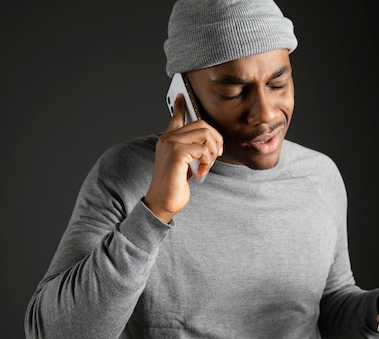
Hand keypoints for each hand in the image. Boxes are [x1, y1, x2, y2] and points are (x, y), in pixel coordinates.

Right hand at [144, 94, 222, 222]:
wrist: (162, 202)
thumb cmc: (174, 186)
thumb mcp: (184, 165)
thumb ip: (191, 151)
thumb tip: (207, 144)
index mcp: (167, 140)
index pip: (176, 117)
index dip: (180, 106)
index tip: (181, 95)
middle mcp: (167, 138)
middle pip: (201, 124)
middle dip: (215, 139)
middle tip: (216, 155)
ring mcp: (171, 144)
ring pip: (205, 133)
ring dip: (213, 151)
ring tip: (207, 165)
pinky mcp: (177, 153)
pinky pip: (203, 149)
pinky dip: (208, 161)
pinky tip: (201, 172)